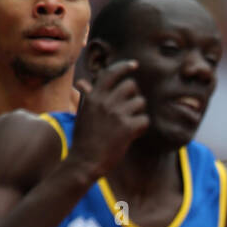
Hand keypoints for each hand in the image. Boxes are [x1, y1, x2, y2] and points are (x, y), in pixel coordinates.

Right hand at [69, 60, 149, 179]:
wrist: (84, 161)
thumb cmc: (83, 139)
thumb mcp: (82, 114)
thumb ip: (87, 97)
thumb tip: (82, 83)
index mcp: (93, 96)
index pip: (111, 73)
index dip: (124, 67)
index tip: (134, 65)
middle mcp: (105, 101)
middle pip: (131, 85)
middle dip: (134, 96)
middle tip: (129, 110)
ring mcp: (116, 114)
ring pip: (140, 102)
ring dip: (138, 113)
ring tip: (129, 124)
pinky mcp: (127, 128)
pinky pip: (145, 120)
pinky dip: (142, 127)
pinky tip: (134, 134)